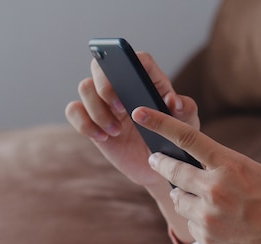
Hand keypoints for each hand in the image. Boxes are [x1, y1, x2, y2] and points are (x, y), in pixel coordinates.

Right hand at [65, 52, 199, 185]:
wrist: (158, 167)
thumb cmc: (174, 142)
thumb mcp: (187, 128)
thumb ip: (186, 111)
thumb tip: (173, 100)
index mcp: (149, 81)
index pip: (138, 59)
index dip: (131, 63)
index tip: (132, 84)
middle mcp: (123, 86)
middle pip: (101, 66)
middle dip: (105, 84)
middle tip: (120, 107)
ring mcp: (104, 102)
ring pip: (85, 87)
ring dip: (97, 110)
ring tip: (116, 131)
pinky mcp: (91, 119)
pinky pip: (74, 111)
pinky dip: (83, 123)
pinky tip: (103, 138)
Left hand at [132, 106, 260, 243]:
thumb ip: (245, 168)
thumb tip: (233, 173)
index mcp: (231, 166)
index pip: (187, 138)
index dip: (160, 123)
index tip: (141, 114)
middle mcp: (214, 189)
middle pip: (172, 171)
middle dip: (161, 163)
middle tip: (156, 160)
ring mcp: (208, 217)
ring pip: (178, 200)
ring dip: (183, 196)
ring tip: (197, 198)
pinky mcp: (206, 240)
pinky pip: (192, 225)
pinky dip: (199, 222)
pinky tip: (218, 224)